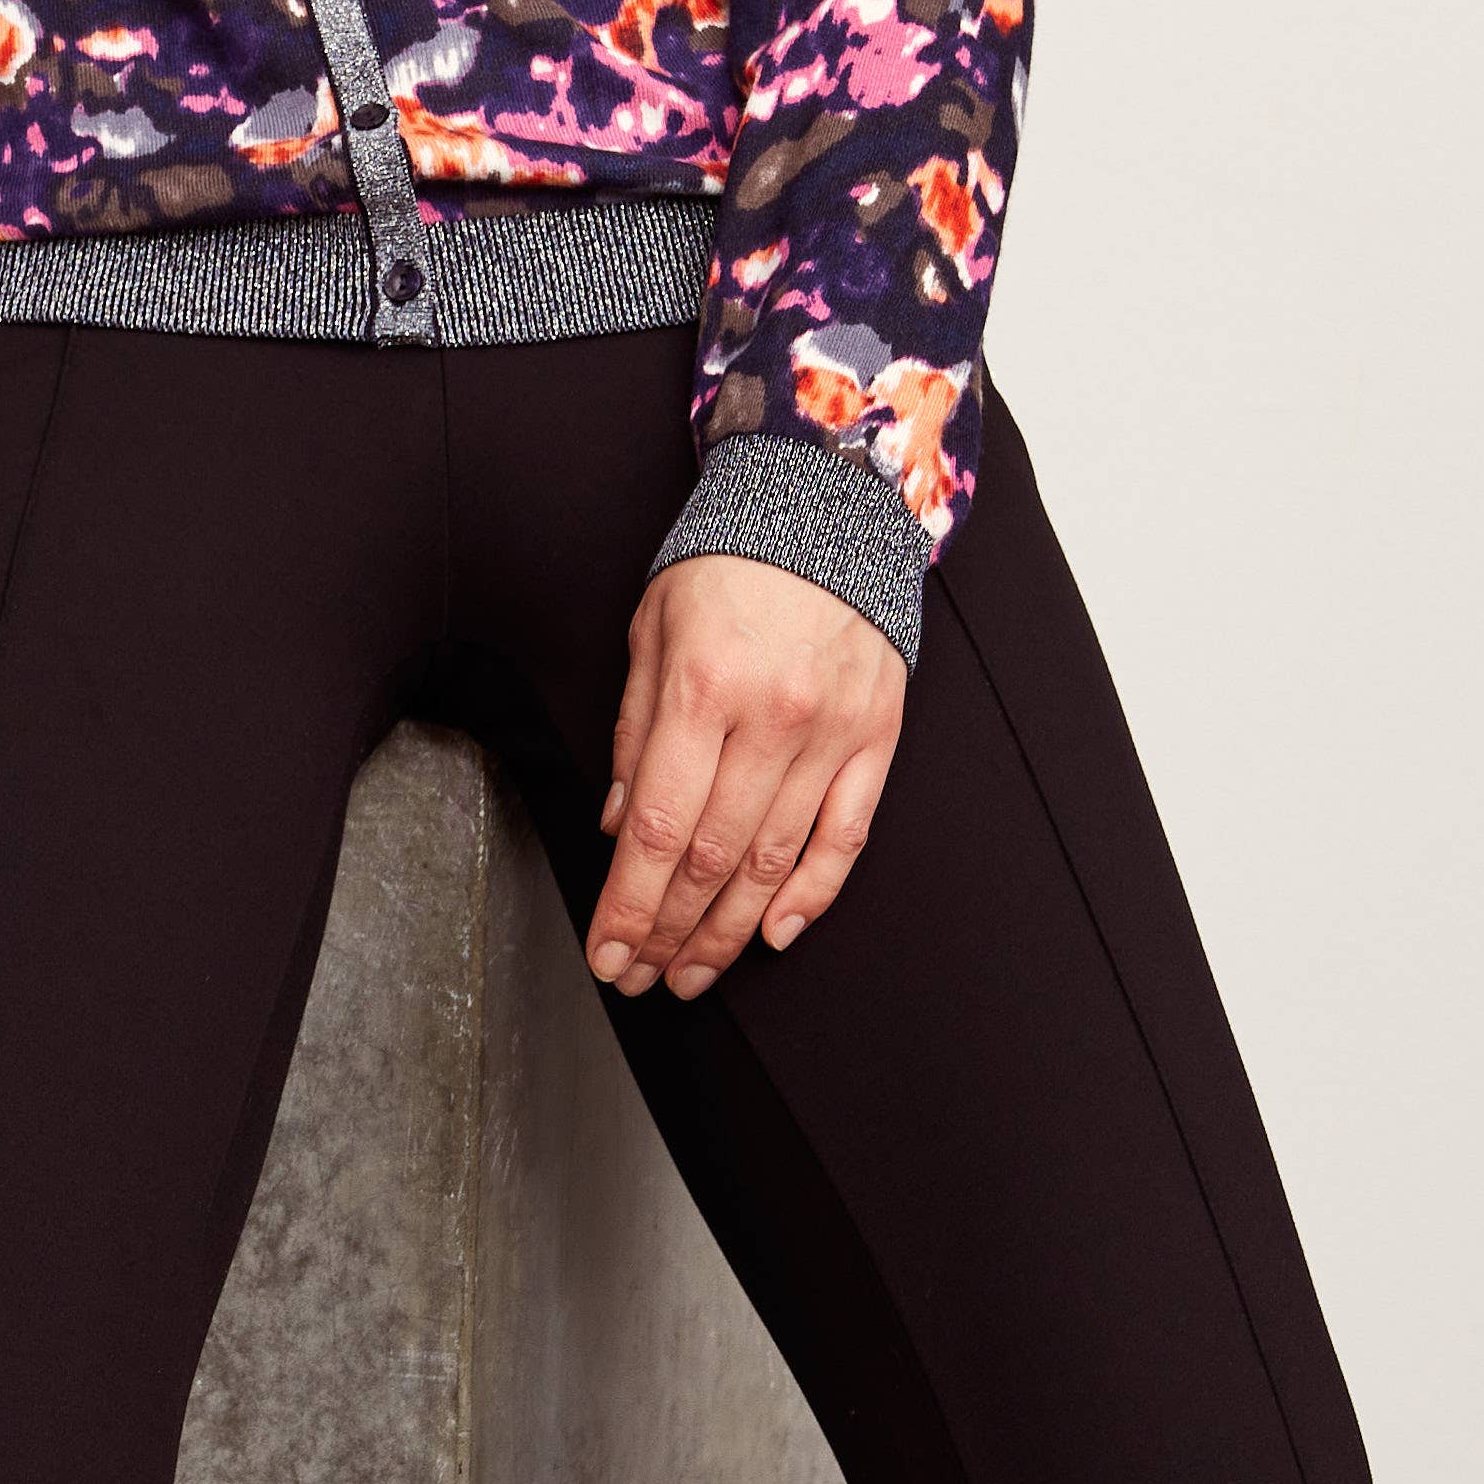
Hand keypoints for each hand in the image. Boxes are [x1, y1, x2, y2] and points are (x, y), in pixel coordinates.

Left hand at [586, 554, 907, 998]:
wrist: (831, 506)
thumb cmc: (729, 564)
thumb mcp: (653, 631)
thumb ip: (637, 732)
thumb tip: (623, 828)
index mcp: (705, 690)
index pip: (661, 830)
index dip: (629, 905)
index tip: (607, 953)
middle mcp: (773, 720)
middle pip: (714, 860)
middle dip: (668, 932)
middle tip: (640, 976)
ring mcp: (833, 734)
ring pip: (776, 862)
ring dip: (729, 931)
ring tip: (692, 973)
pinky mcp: (877, 738)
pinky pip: (845, 837)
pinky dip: (811, 894)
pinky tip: (776, 934)